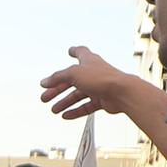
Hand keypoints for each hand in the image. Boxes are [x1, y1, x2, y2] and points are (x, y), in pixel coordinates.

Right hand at [40, 46, 166, 157]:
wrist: (122, 93)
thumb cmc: (100, 78)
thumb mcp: (74, 74)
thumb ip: (57, 78)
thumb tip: (44, 82)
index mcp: (89, 60)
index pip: (81, 52)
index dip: (75, 51)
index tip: (70, 51)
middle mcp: (93, 72)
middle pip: (72, 81)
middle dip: (57, 89)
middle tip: (44, 98)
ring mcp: (98, 87)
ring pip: (78, 95)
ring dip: (65, 102)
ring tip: (53, 110)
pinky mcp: (103, 101)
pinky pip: (86, 107)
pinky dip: (76, 111)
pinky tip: (66, 116)